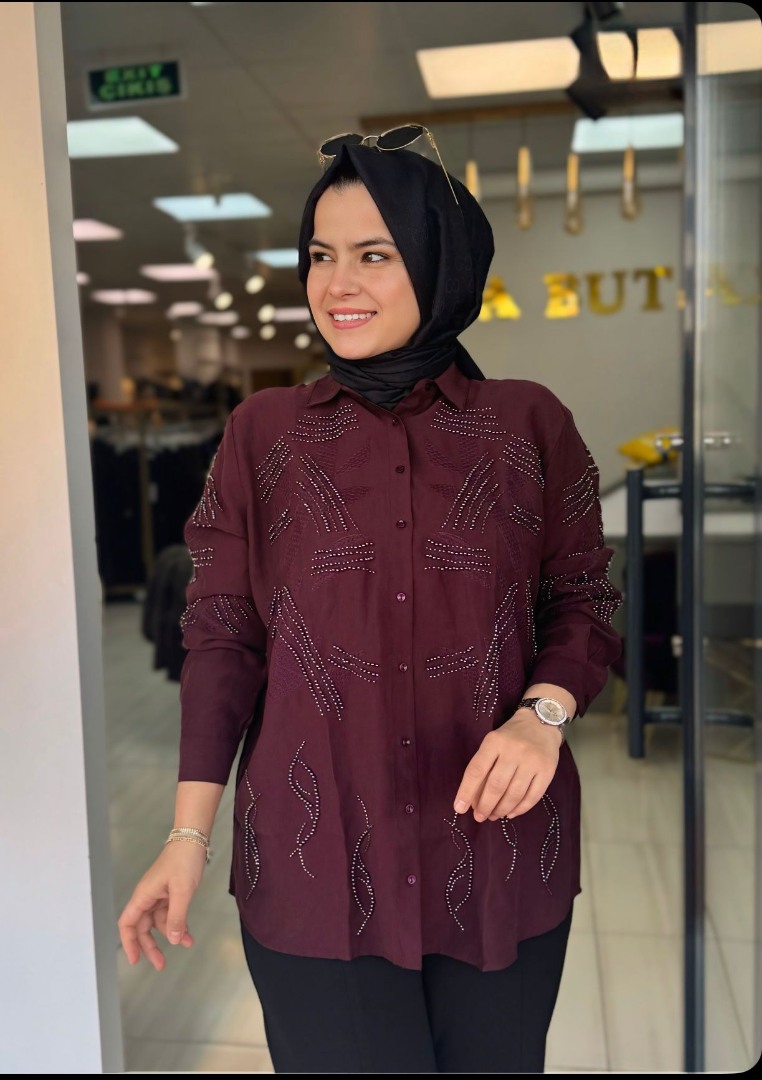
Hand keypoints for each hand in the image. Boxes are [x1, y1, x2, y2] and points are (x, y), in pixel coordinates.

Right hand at [117, 841, 207, 970]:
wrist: (194, 839)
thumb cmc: (184, 860)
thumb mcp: (182, 891)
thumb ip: (177, 917)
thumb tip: (174, 940)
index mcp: (143, 895)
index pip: (128, 924)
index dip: (129, 943)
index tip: (135, 959)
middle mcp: (148, 896)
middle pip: (142, 927)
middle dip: (150, 946)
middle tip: (160, 964)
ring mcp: (159, 895)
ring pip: (158, 922)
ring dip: (170, 935)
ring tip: (186, 945)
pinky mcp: (171, 893)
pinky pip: (171, 914)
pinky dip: (179, 924)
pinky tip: (190, 935)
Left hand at [453, 711, 562, 822]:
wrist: (541, 723)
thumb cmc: (510, 737)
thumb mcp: (492, 743)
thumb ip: (483, 767)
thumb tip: (473, 799)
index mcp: (494, 741)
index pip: (476, 770)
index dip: (467, 791)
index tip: (459, 808)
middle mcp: (513, 750)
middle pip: (496, 785)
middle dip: (485, 805)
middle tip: (479, 817)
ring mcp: (532, 761)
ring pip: (514, 794)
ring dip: (501, 810)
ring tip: (494, 816)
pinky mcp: (548, 770)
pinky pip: (533, 796)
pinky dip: (520, 809)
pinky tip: (511, 813)